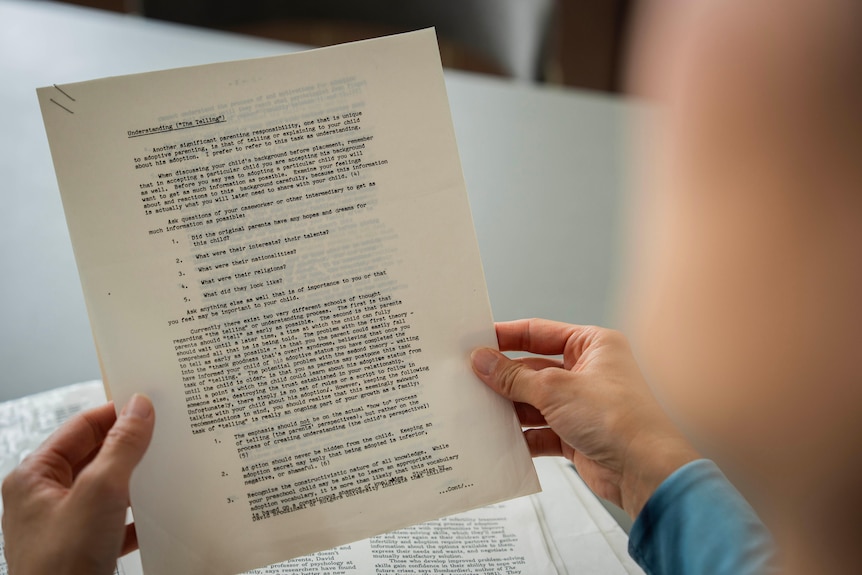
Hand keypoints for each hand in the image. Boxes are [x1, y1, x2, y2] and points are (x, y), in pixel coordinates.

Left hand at [2, 394, 154, 574]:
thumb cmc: (62, 563)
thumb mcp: (100, 491)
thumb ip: (122, 446)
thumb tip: (139, 407)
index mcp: (33, 477)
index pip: (80, 427)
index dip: (114, 413)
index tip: (149, 404)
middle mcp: (44, 498)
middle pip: (95, 455)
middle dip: (129, 446)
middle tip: (164, 433)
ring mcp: (64, 525)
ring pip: (107, 488)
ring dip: (136, 479)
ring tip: (166, 468)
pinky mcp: (84, 548)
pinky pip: (115, 520)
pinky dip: (137, 514)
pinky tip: (159, 511)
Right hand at [471, 319, 698, 517]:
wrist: (644, 470)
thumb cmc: (617, 418)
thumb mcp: (555, 389)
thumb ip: (514, 376)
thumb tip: (482, 360)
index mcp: (592, 345)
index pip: (539, 332)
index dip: (505, 336)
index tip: (475, 340)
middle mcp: (587, 371)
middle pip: (532, 368)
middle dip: (503, 376)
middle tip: (468, 376)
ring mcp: (580, 405)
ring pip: (533, 401)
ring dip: (509, 407)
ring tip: (477, 407)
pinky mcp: (575, 435)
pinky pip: (539, 430)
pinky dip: (521, 435)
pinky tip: (499, 437)